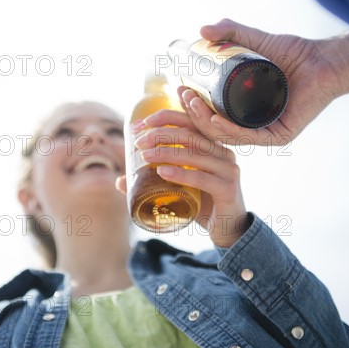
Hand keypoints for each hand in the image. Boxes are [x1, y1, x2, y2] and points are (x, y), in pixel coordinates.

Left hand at [116, 109, 248, 247]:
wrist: (228, 230)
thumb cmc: (202, 203)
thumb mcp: (178, 186)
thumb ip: (153, 181)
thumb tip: (120, 180)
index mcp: (212, 145)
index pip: (189, 121)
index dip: (165, 117)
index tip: (139, 124)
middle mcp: (223, 152)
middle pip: (190, 134)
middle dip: (161, 133)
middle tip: (138, 141)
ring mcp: (228, 170)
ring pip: (194, 154)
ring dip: (166, 152)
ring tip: (145, 155)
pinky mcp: (228, 189)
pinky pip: (202, 178)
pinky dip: (181, 173)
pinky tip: (162, 172)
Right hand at [176, 18, 348, 145]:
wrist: (322, 57)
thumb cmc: (292, 52)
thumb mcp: (253, 40)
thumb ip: (229, 31)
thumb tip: (201, 31)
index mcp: (243, 110)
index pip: (210, 114)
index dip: (191, 106)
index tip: (180, 88)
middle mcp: (252, 124)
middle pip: (214, 127)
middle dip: (194, 114)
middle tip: (186, 94)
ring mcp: (265, 131)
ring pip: (227, 135)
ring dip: (205, 122)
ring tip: (194, 102)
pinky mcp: (279, 134)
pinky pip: (250, 137)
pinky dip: (230, 131)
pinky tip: (215, 121)